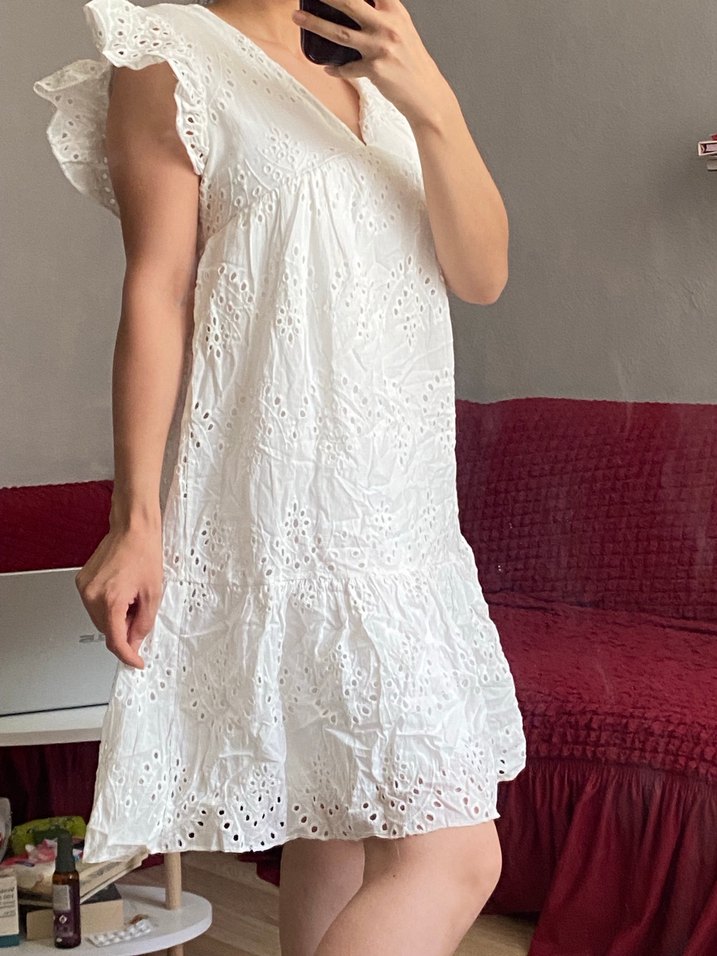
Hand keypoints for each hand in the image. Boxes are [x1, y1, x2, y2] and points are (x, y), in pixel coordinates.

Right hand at [75, 526, 163, 669]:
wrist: (133, 529)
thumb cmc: (144, 553)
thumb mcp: (153, 594)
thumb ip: (144, 624)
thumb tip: (136, 642)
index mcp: (110, 600)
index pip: (115, 641)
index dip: (127, 655)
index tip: (135, 661)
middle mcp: (92, 595)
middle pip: (106, 630)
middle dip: (124, 630)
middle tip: (140, 613)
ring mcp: (84, 588)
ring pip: (100, 619)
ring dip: (116, 617)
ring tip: (132, 596)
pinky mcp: (82, 582)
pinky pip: (94, 605)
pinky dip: (108, 606)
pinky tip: (121, 591)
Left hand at [291, 0, 450, 126]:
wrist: (426, 94)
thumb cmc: (412, 63)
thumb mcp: (402, 30)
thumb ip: (383, 15)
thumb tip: (358, 8)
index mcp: (395, 11)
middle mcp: (387, 25)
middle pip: (349, 2)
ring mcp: (380, 47)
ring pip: (339, 32)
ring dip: (315, 24)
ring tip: (297, 17)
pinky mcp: (375, 69)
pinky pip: (346, 67)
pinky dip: (336, 69)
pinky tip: (328, 68)